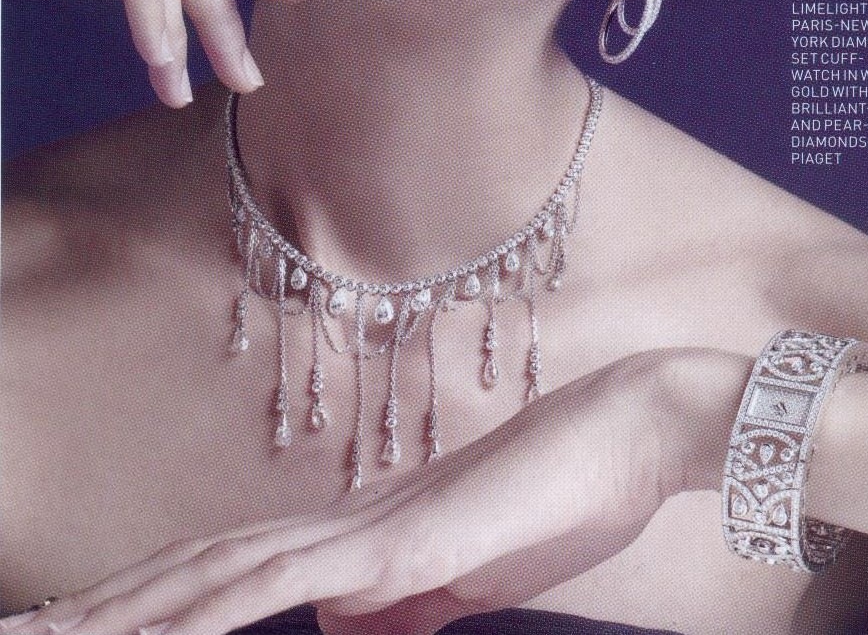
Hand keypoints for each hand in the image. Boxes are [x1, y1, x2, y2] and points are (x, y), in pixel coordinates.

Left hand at [0, 350, 749, 634]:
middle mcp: (343, 528)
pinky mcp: (408, 547)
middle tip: (14, 627)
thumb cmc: (565, 498)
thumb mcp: (477, 573)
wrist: (631, 428)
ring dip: (126, 609)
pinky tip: (159, 627)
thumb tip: (345, 619)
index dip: (142, 601)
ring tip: (39, 633)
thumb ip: (408, 595)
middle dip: (101, 607)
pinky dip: (213, 608)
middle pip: (194, 570)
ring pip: (217, 575)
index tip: (75, 624)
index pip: (223, 575)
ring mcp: (369, 534)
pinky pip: (290, 584)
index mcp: (357, 538)